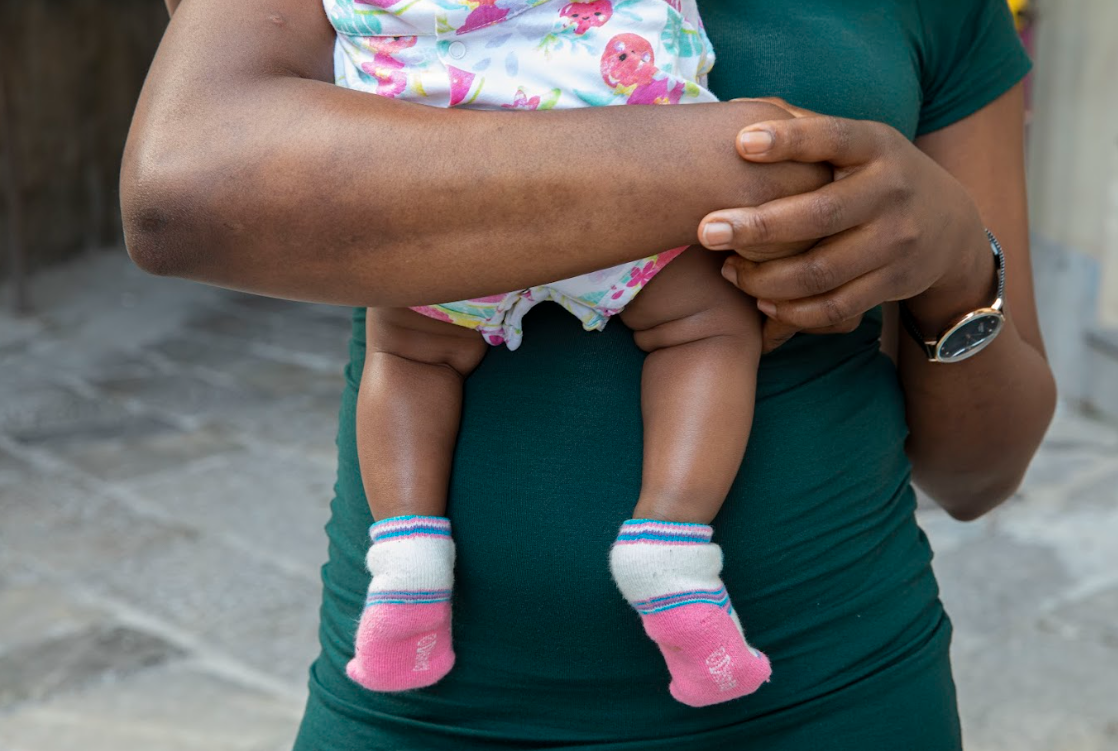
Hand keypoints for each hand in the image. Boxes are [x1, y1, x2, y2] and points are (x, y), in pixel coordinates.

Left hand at [699, 99, 992, 352]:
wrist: (951, 226)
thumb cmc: (875, 176)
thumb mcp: (857, 144)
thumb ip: (806, 129)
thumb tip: (734, 109)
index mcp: (876, 145)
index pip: (833, 137)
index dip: (789, 139)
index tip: (741, 142)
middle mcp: (891, 191)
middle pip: (819, 214)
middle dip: (758, 226)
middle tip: (706, 231)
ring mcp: (896, 241)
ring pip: (821, 270)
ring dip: (764, 277)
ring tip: (728, 270)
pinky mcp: (894, 283)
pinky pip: (835, 307)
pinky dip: (792, 310)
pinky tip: (761, 299)